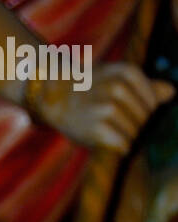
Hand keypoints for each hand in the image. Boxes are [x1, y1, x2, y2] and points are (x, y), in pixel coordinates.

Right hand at [33, 63, 173, 152]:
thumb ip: (146, 86)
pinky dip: (120, 147)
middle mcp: (118, 88)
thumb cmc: (90, 89)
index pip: (152, 102)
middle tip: (117, 124)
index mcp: (126, 73)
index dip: (145, 112)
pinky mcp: (97, 128)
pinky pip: (124, 145)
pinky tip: (110, 142)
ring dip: (127, 137)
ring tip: (111, 131)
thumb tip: (172, 93)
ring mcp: (107, 108)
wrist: (55, 97)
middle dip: (136, 126)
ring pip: (135, 132)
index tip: (129, 113)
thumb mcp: (117, 78)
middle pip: (145, 118)